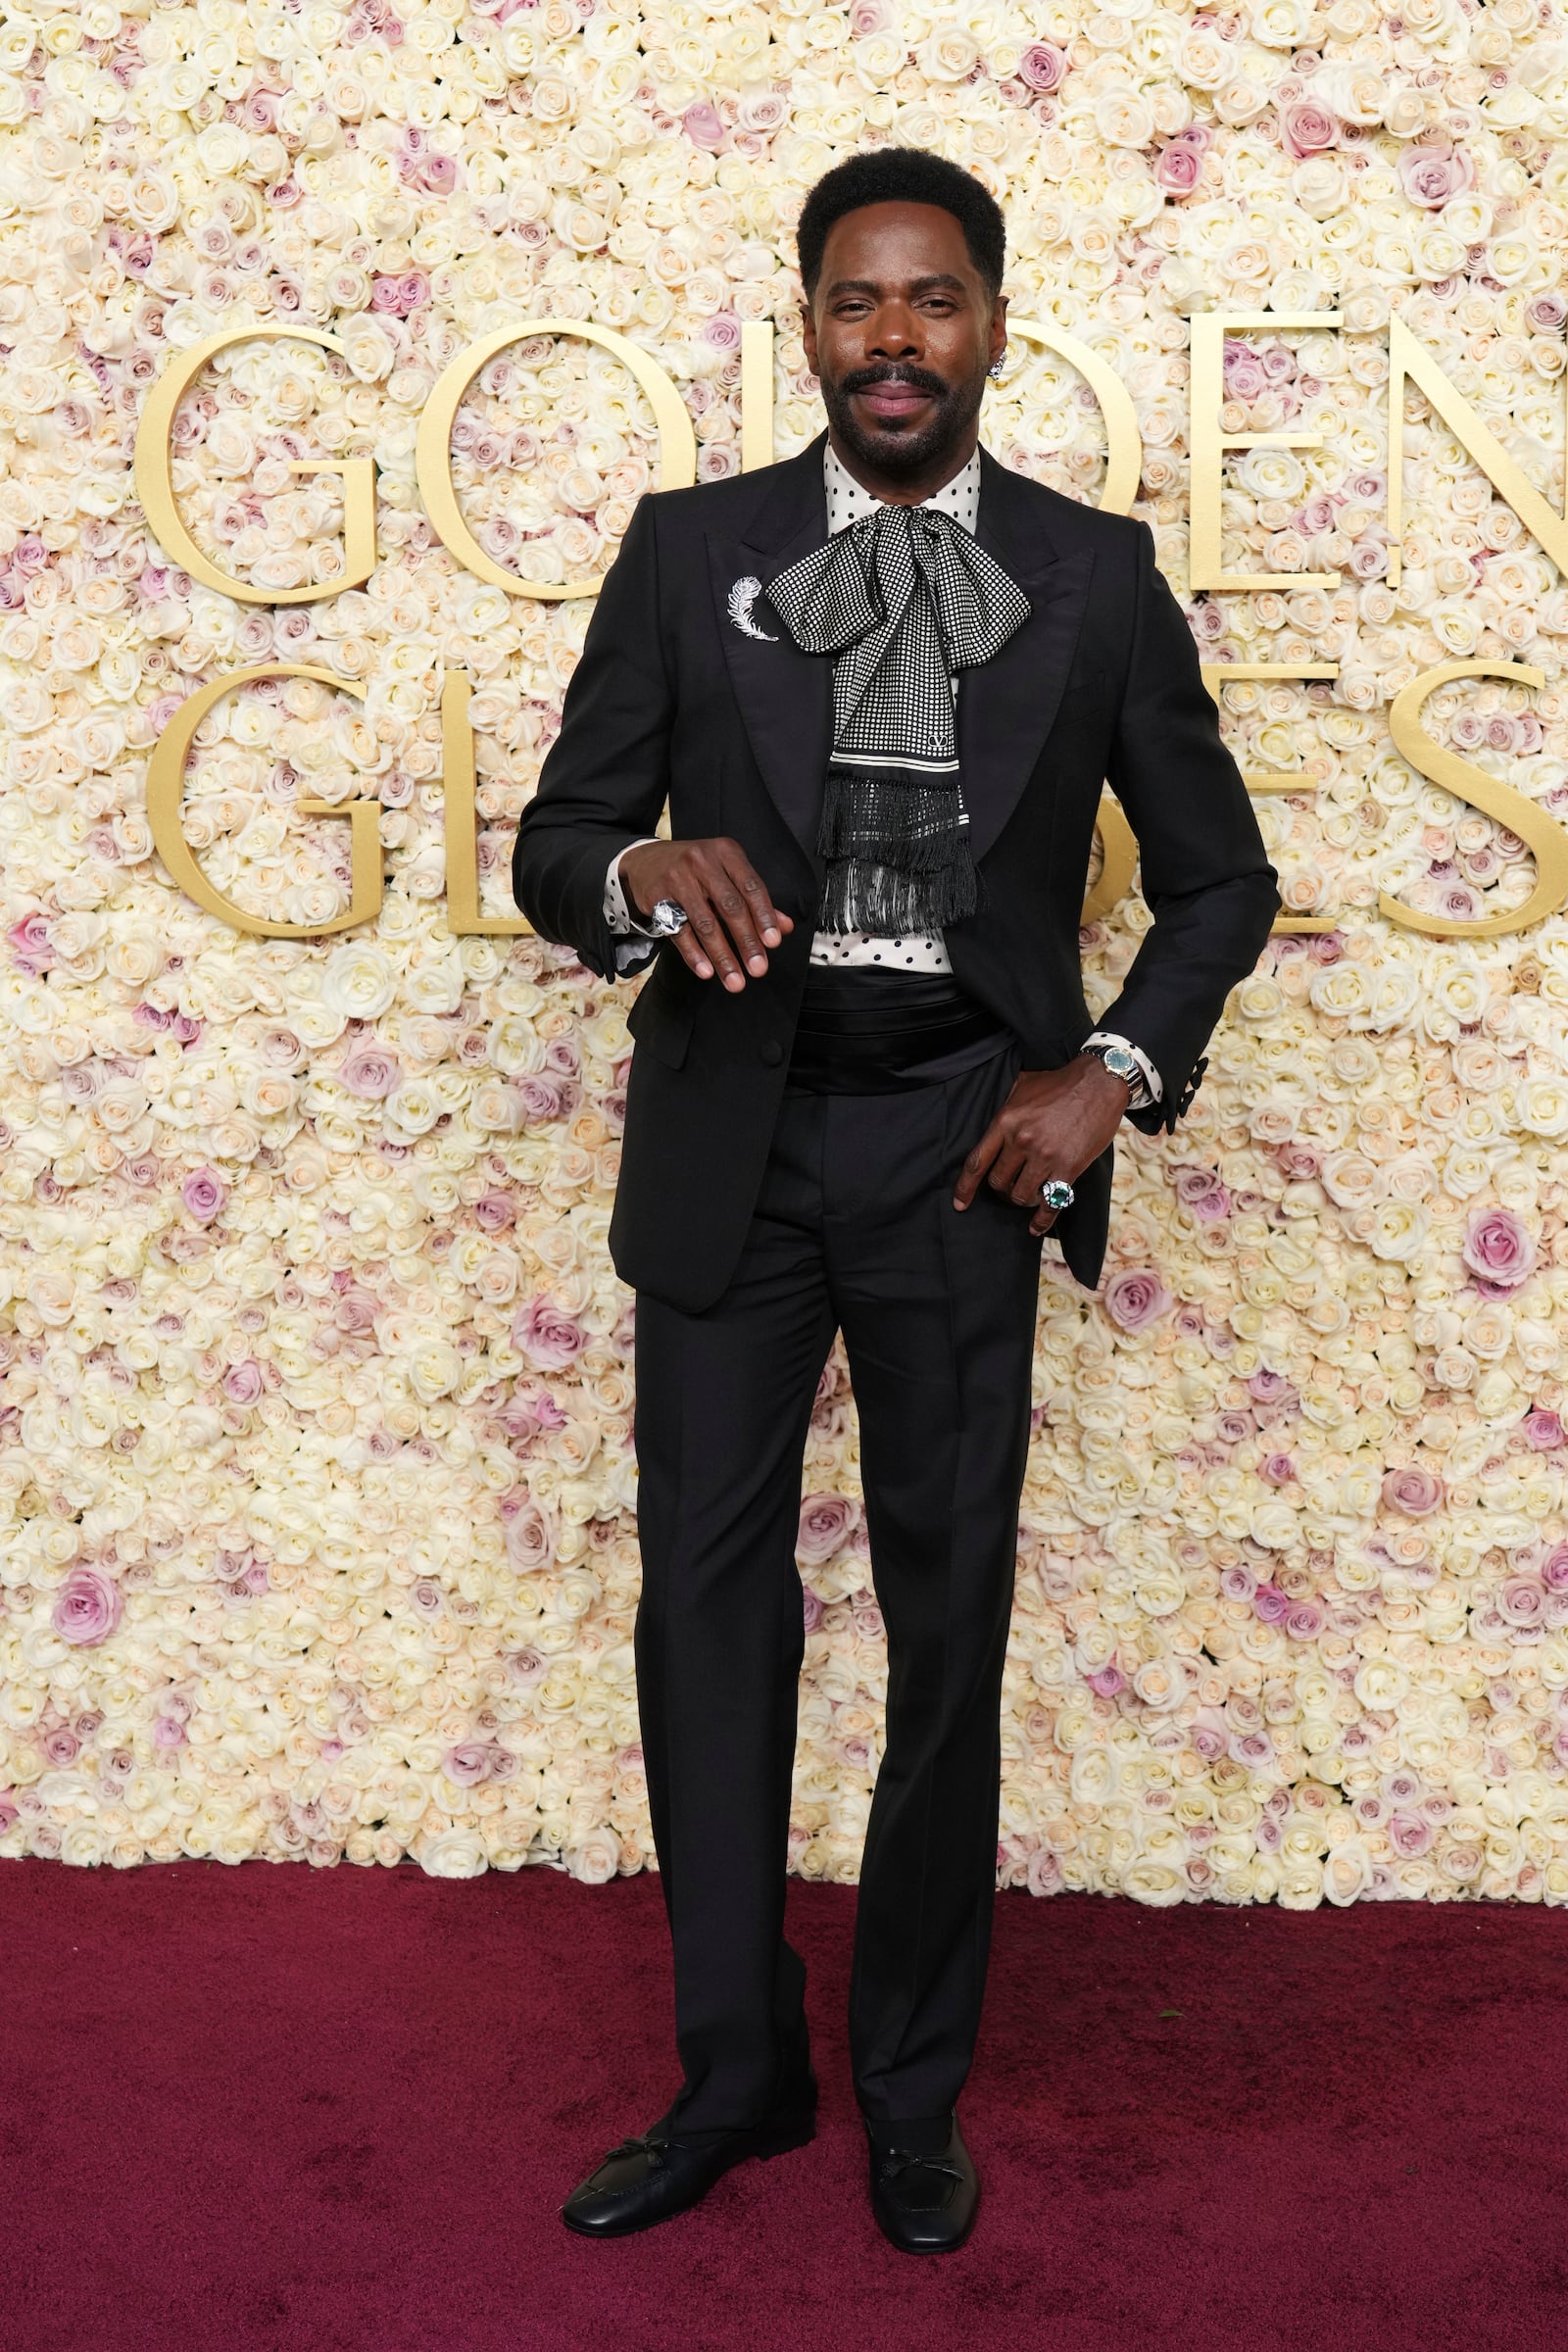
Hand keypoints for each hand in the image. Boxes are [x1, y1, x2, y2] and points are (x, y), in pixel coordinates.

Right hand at [620, 838, 793, 991]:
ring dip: (722, 956)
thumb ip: (755, 900)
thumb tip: (784, 927)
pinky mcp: (657, 896)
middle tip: (758, 968)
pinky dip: (694, 954)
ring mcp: (678, 878)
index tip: (773, 942)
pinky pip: (679, 931)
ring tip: (734, 979)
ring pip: (705, 923)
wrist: (646, 861)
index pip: (751, 887)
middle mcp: (702, 862)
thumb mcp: (726, 874)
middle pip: (730, 907)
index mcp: (727, 853)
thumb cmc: (694, 869)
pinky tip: (706, 970)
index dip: (765, 916)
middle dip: (746, 941)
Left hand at [953, 1056, 1130, 1234]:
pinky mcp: (1068, 1167)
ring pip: (1021, 1196)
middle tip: (1010, 1187)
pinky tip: (1036, 1227)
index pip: (977, 1162)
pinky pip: (1050, 1203)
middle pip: (999, 1183)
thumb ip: (1005, 1106)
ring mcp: (1045, 1156)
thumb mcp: (1023, 1085)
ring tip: (1028, 1195)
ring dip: (1022, 1200)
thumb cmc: (1059, 1083)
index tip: (960, 1204)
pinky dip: (1042, 1220)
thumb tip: (994, 1121)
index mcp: (1006, 1121)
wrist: (1099, 1083)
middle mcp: (1021, 1141)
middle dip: (1001, 1190)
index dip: (965, 1187)